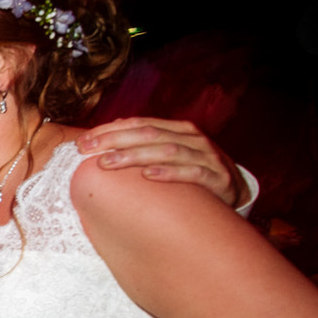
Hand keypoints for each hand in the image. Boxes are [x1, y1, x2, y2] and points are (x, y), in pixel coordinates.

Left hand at [79, 117, 249, 208]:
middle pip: (149, 134)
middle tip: (87, 151)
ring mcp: (207, 157)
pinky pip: (192, 173)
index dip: (109, 130)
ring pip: (167, 151)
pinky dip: (169, 173)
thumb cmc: (192, 176)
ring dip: (135, 156)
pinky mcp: (218, 179)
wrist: (235, 194)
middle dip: (115, 140)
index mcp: (178, 130)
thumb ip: (143, 146)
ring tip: (108, 163)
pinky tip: (148, 176)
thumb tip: (109, 135)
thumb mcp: (168, 157)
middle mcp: (193, 139)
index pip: (139, 124)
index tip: (82, 143)